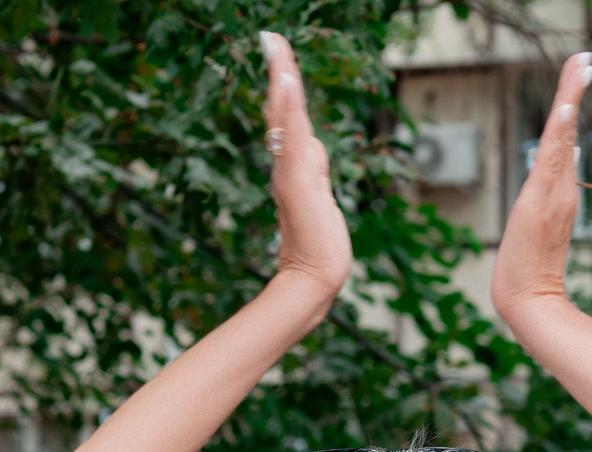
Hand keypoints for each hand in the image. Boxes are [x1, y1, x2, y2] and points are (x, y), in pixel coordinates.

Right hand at [260, 32, 349, 296]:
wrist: (316, 276)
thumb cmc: (318, 245)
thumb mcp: (320, 198)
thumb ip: (314, 172)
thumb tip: (314, 149)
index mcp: (294, 164)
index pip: (288, 116)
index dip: (283, 85)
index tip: (278, 52)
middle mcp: (289, 163)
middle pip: (283, 108)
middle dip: (279, 69)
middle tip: (272, 36)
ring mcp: (291, 170)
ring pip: (286, 117)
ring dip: (282, 80)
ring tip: (277, 48)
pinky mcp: (296, 179)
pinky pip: (291, 136)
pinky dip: (286, 108)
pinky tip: (284, 83)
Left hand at [491, 51, 591, 325]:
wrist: (528, 298)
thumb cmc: (530, 269)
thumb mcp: (538, 224)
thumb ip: (551, 195)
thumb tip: (562, 162)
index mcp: (560, 187)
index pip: (565, 135)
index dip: (571, 101)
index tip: (580, 68)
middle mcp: (561, 185)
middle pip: (566, 127)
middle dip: (574, 88)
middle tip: (585, 54)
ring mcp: (554, 192)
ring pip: (562, 137)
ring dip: (569, 100)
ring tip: (580, 67)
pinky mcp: (542, 201)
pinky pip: (553, 160)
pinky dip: (560, 134)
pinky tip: (565, 110)